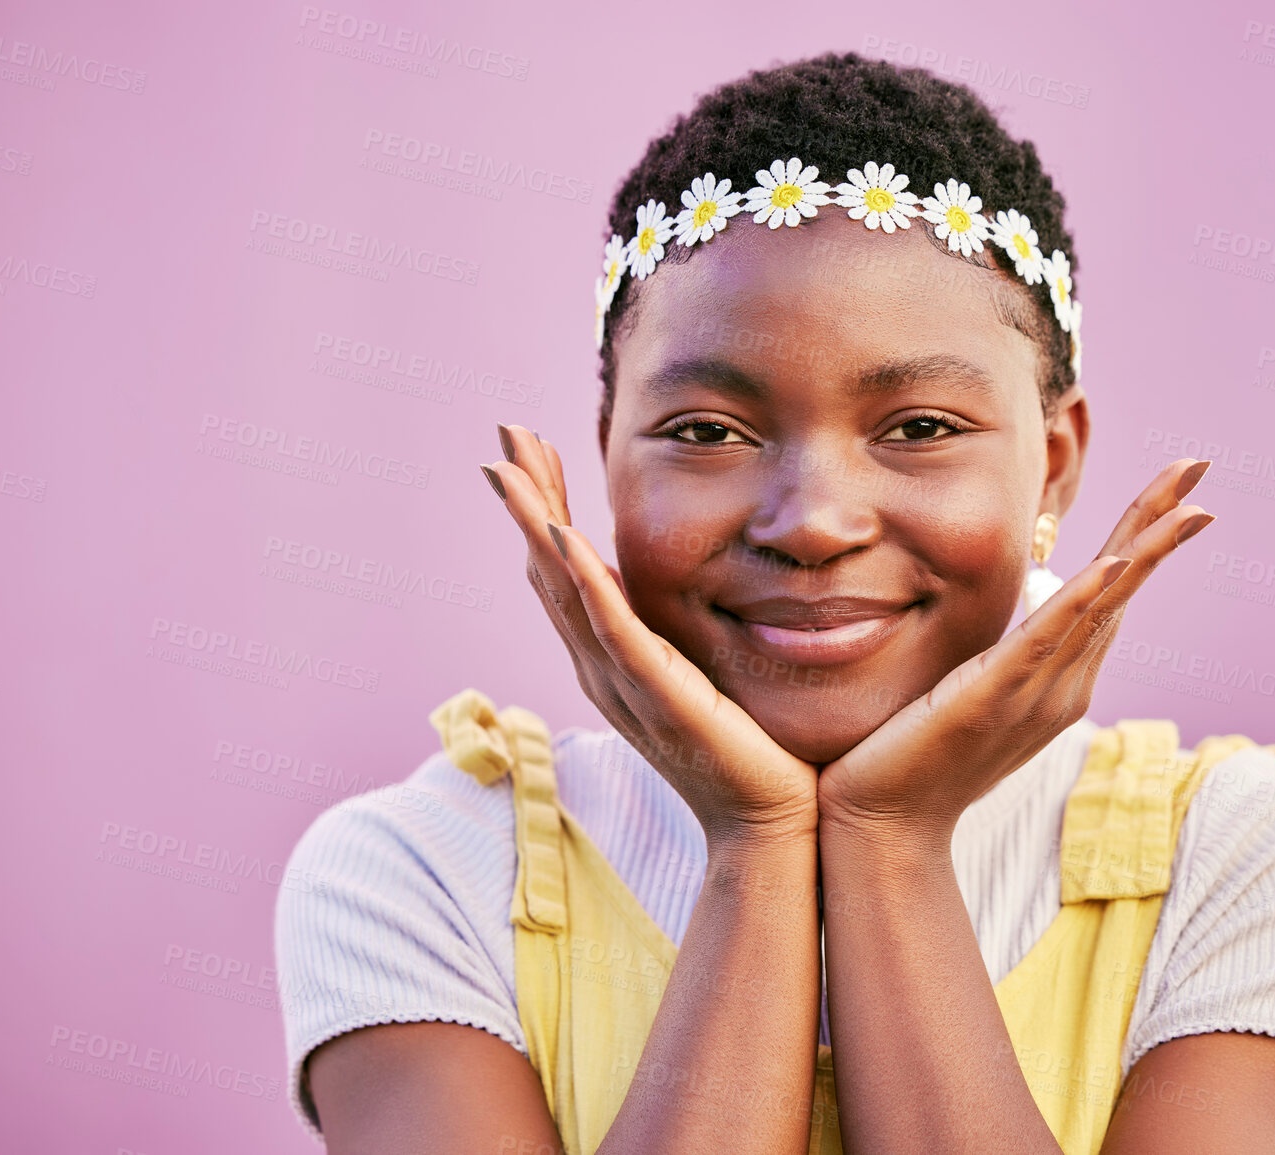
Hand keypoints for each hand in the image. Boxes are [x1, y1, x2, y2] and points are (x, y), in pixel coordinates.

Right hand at [483, 424, 819, 843]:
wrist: (770, 823)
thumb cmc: (757, 752)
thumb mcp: (713, 671)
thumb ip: (692, 632)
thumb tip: (708, 581)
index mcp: (615, 659)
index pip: (568, 571)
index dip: (545, 508)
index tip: (531, 452)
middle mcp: (603, 668)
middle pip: (549, 570)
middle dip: (527, 500)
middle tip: (504, 436)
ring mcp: (623, 682)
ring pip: (565, 590)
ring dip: (536, 524)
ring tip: (509, 468)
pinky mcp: (656, 694)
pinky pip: (611, 628)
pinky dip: (583, 581)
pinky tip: (563, 535)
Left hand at [816, 456, 1216, 843]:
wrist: (883, 825)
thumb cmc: (912, 758)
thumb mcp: (968, 691)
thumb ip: (999, 655)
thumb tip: (1008, 615)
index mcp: (1059, 680)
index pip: (1112, 595)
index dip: (1144, 540)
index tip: (1178, 492)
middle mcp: (1064, 687)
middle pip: (1123, 590)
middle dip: (1161, 524)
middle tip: (1198, 465)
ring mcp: (1036, 695)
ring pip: (1102, 607)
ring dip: (1142, 548)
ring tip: (1182, 502)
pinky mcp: (994, 699)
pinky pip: (1046, 641)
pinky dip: (1084, 600)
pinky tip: (1114, 563)